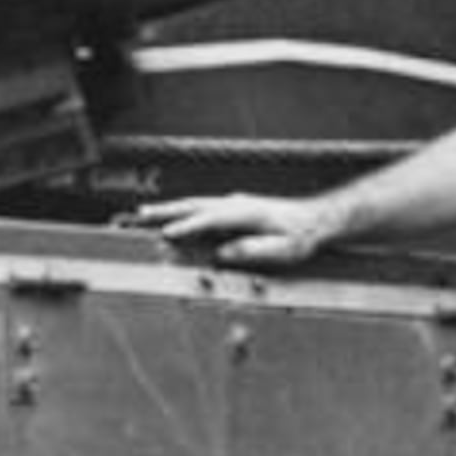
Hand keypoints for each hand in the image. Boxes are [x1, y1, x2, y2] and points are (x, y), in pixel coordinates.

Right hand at [134, 192, 337, 268]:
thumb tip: (224, 253)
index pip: (210, 219)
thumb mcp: (285, 250)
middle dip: (165, 211)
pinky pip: (201, 207)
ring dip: (169, 208)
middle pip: (194, 205)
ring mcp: (234, 202)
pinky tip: (170, 215)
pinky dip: (182, 209)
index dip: (187, 226)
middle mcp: (236, 203)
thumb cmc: (302, 236)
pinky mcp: (233, 207)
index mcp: (247, 212)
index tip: (166, 234)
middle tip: (138, 215)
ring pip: (195, 203)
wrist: (316, 219)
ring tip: (143, 213)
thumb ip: (254, 250)